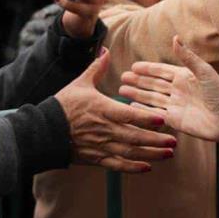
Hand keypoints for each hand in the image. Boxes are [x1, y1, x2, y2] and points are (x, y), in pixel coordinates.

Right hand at [55, 49, 177, 173]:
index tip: (163, 119)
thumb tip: (106, 49)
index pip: (129, 115)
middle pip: (135, 137)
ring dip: (151, 154)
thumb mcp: (80, 83)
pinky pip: (117, 165)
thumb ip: (97, 68)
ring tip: (169, 153)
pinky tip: (148, 168)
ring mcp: (100, 146)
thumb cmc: (63, 105)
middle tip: (175, 141)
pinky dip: (133, 168)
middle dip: (156, 140)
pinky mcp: (96, 158)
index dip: (146, 117)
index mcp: (103, 109)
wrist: (43, 131)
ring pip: (130, 153)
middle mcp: (104, 130)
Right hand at [119, 36, 218, 149]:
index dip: (147, 68)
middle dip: (138, 81)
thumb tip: (175, 37)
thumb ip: (187, 57)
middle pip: (153, 84)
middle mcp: (178, 90)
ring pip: (151, 98)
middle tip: (122, 77)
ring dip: (137, 94)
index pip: (161, 71)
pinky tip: (131, 107)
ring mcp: (174, 105)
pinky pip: (154, 113)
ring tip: (122, 90)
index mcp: (184, 77)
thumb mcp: (204, 72)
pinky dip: (142, 110)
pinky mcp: (173, 120)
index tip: (133, 65)